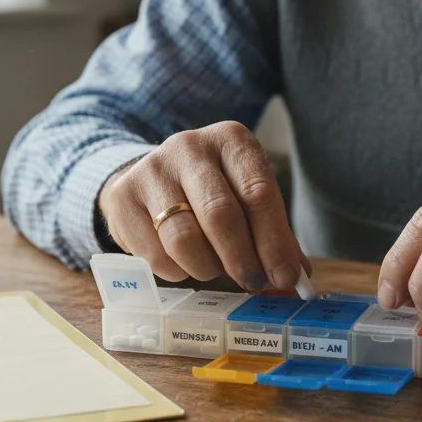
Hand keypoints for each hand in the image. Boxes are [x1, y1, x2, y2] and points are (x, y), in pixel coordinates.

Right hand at [98, 121, 308, 290]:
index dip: (274, 241)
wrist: (153, 177)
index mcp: (231, 139)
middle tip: (252, 282)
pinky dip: (177, 271)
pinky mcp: (122, 196)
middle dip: (241, 259)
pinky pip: (155, 253)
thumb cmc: (213, 191)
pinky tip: (184, 264)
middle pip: (220, 214)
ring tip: (215, 270)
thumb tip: (299, 277)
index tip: (285, 276)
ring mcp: (151, 169)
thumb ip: (275, 235)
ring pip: (184, 237)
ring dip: (207, 267)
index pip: (258, 192)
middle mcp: (189, 146)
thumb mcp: (247, 198)